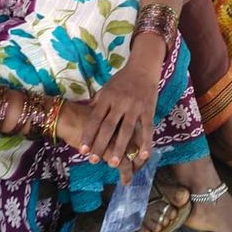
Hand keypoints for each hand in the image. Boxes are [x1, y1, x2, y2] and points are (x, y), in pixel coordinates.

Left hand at [79, 50, 160, 183]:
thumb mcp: (106, 87)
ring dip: (120, 148)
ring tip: (114, 163)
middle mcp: (120, 102)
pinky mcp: (148, 109)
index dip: (88, 135)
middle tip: (94, 160)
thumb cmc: (122, 79)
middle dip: (100, 145)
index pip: (95, 119)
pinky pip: (147, 128)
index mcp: (107, 97)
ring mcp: (135, 107)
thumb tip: (84, 113)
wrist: (143, 67)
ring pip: (126, 130)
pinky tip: (143, 156)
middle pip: (108, 127)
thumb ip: (97, 102)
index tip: (82, 150)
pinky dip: (145, 142)